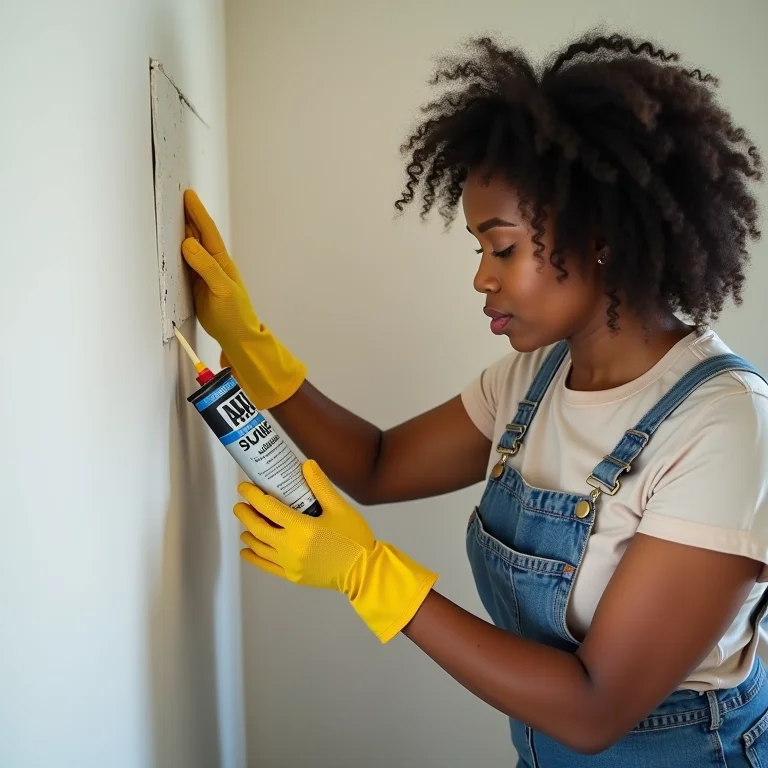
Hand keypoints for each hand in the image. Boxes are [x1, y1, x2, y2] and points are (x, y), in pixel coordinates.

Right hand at [181, 190, 305, 408]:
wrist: (237, 336)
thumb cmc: (235, 314)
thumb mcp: (222, 290)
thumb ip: (206, 267)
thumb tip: (188, 243)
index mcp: (221, 262)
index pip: (207, 232)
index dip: (198, 213)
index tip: (189, 196)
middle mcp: (212, 264)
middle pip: (198, 235)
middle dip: (188, 216)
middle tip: (176, 197)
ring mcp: (203, 274)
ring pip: (190, 248)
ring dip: (182, 231)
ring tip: (172, 214)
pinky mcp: (195, 286)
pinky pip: (184, 264)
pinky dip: (177, 253)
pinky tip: (171, 246)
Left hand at [235, 460, 438, 642]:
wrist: (364, 571)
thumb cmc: (354, 538)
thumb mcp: (340, 508)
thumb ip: (320, 485)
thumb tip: (306, 464)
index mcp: (301, 528)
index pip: (268, 508)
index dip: (253, 496)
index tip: (245, 487)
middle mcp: (290, 547)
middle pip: (258, 528)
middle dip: (246, 514)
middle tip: (240, 504)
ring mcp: (290, 564)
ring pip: (260, 547)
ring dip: (249, 533)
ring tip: (245, 523)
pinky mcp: (293, 576)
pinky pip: (266, 566)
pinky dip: (254, 557)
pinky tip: (247, 550)